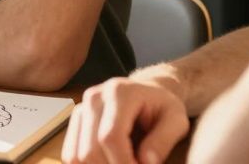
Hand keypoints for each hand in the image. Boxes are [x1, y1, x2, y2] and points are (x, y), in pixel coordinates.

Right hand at [62, 76, 189, 163]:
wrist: (148, 93)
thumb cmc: (163, 108)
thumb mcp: (177, 120)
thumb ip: (163, 140)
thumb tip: (145, 162)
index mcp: (119, 92)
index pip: (110, 137)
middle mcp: (94, 97)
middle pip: (90, 151)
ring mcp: (81, 108)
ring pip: (76, 156)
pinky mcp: (76, 122)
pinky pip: (71, 155)